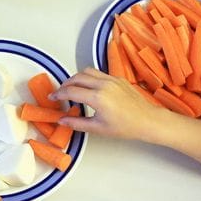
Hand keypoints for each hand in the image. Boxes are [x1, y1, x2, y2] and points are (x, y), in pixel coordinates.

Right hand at [50, 68, 166, 140]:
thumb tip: (62, 121)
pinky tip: (89, 88)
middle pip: (77, 77)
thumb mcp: (98, 128)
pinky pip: (99, 73)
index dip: (58, 94)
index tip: (52, 97)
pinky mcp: (118, 79)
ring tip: (73, 88)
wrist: (148, 121)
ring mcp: (112, 80)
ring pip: (88, 71)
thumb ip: (76, 123)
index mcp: (98, 98)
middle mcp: (104, 85)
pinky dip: (89, 78)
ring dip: (77, 78)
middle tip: (60, 93)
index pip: (71, 91)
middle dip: (65, 84)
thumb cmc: (127, 126)